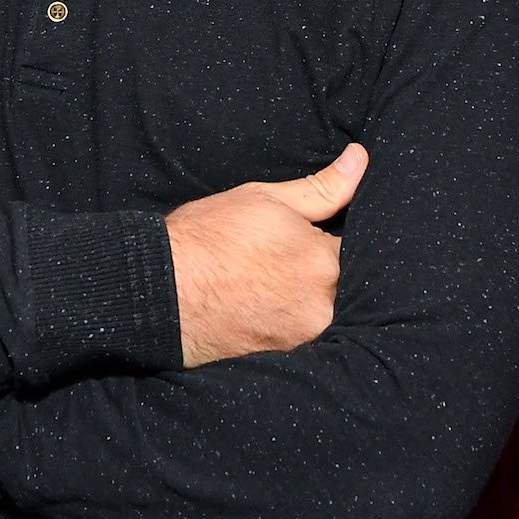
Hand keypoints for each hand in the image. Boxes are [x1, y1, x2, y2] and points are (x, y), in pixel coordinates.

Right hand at [163, 142, 366, 367]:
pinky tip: (261, 309)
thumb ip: (322, 187)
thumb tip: (359, 159)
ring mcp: (302, 336)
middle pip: (340, 285)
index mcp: (322, 259)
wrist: (159, 290)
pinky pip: (300, 336)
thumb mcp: (264, 198)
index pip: (353, 250)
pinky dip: (286, 322)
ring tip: (265, 287)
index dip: (327, 243)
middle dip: (316, 272)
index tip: (303, 240)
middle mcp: (321, 303)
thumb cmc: (206, 237)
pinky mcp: (282, 358)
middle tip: (277, 264)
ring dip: (303, 300)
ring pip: (321, 312)